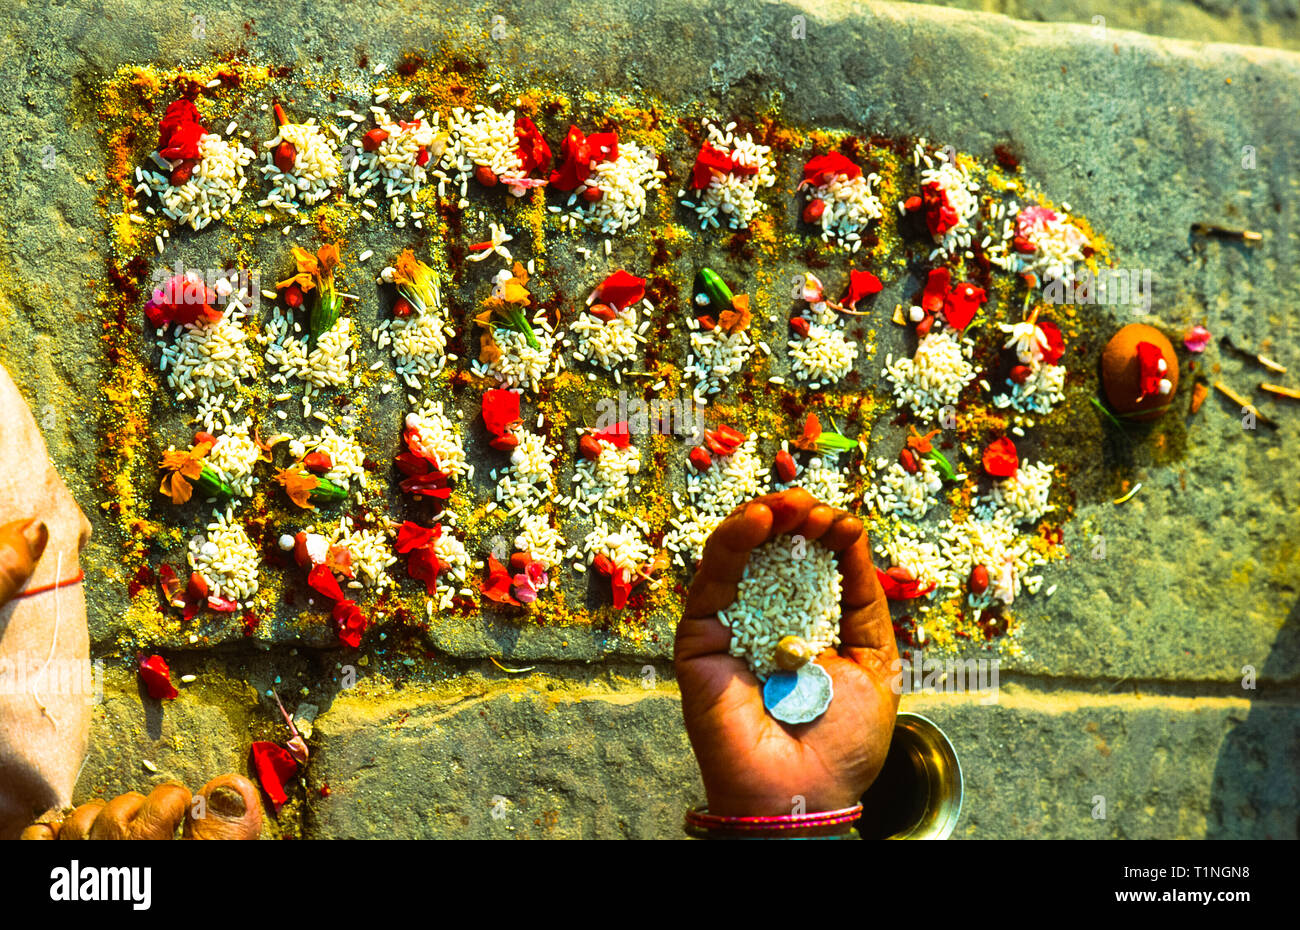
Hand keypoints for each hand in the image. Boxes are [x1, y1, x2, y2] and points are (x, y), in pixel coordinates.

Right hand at [675, 488, 898, 816]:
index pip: (806, 557)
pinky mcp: (698, 636)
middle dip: (791, 516)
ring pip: (734, 552)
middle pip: (768, 547)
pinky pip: (710, 579)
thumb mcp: (874, 654)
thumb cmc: (844, 738)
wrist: (810, 790)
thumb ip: (861, 594)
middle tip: (811, 509)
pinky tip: (757, 522)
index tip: (843, 523)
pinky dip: (732, 542)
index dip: (821, 532)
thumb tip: (849, 529)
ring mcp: (728, 623)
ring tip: (787, 507)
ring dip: (761, 518)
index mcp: (804, 619)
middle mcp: (762, 615)